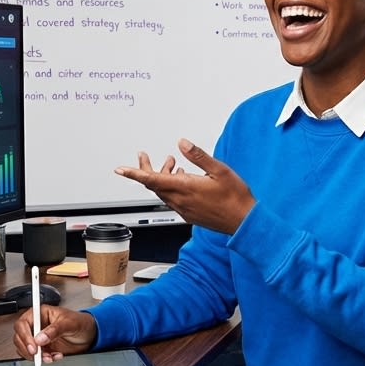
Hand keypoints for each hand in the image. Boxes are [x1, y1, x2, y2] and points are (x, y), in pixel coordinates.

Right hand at [13, 305, 95, 361]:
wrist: (89, 334)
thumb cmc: (80, 322)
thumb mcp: (69, 323)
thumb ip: (54, 330)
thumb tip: (40, 338)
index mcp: (40, 313)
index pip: (23, 323)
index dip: (24, 335)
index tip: (34, 346)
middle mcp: (36, 325)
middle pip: (20, 337)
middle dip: (28, 348)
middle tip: (38, 355)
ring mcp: (38, 338)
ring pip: (25, 349)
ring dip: (36, 356)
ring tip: (50, 357)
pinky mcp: (42, 348)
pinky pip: (35, 357)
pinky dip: (43, 360)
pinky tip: (55, 357)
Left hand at [114, 138, 254, 234]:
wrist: (244, 221)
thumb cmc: (235, 197)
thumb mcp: (219, 170)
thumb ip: (198, 156)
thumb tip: (182, 143)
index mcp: (185, 188)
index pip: (151, 179)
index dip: (134, 173)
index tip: (120, 169)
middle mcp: (181, 200)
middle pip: (154, 185)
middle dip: (146, 169)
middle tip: (143, 157)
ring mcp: (184, 209)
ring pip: (163, 192)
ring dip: (162, 177)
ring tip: (171, 163)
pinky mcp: (189, 214)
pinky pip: (172, 199)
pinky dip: (171, 186)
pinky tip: (182, 178)